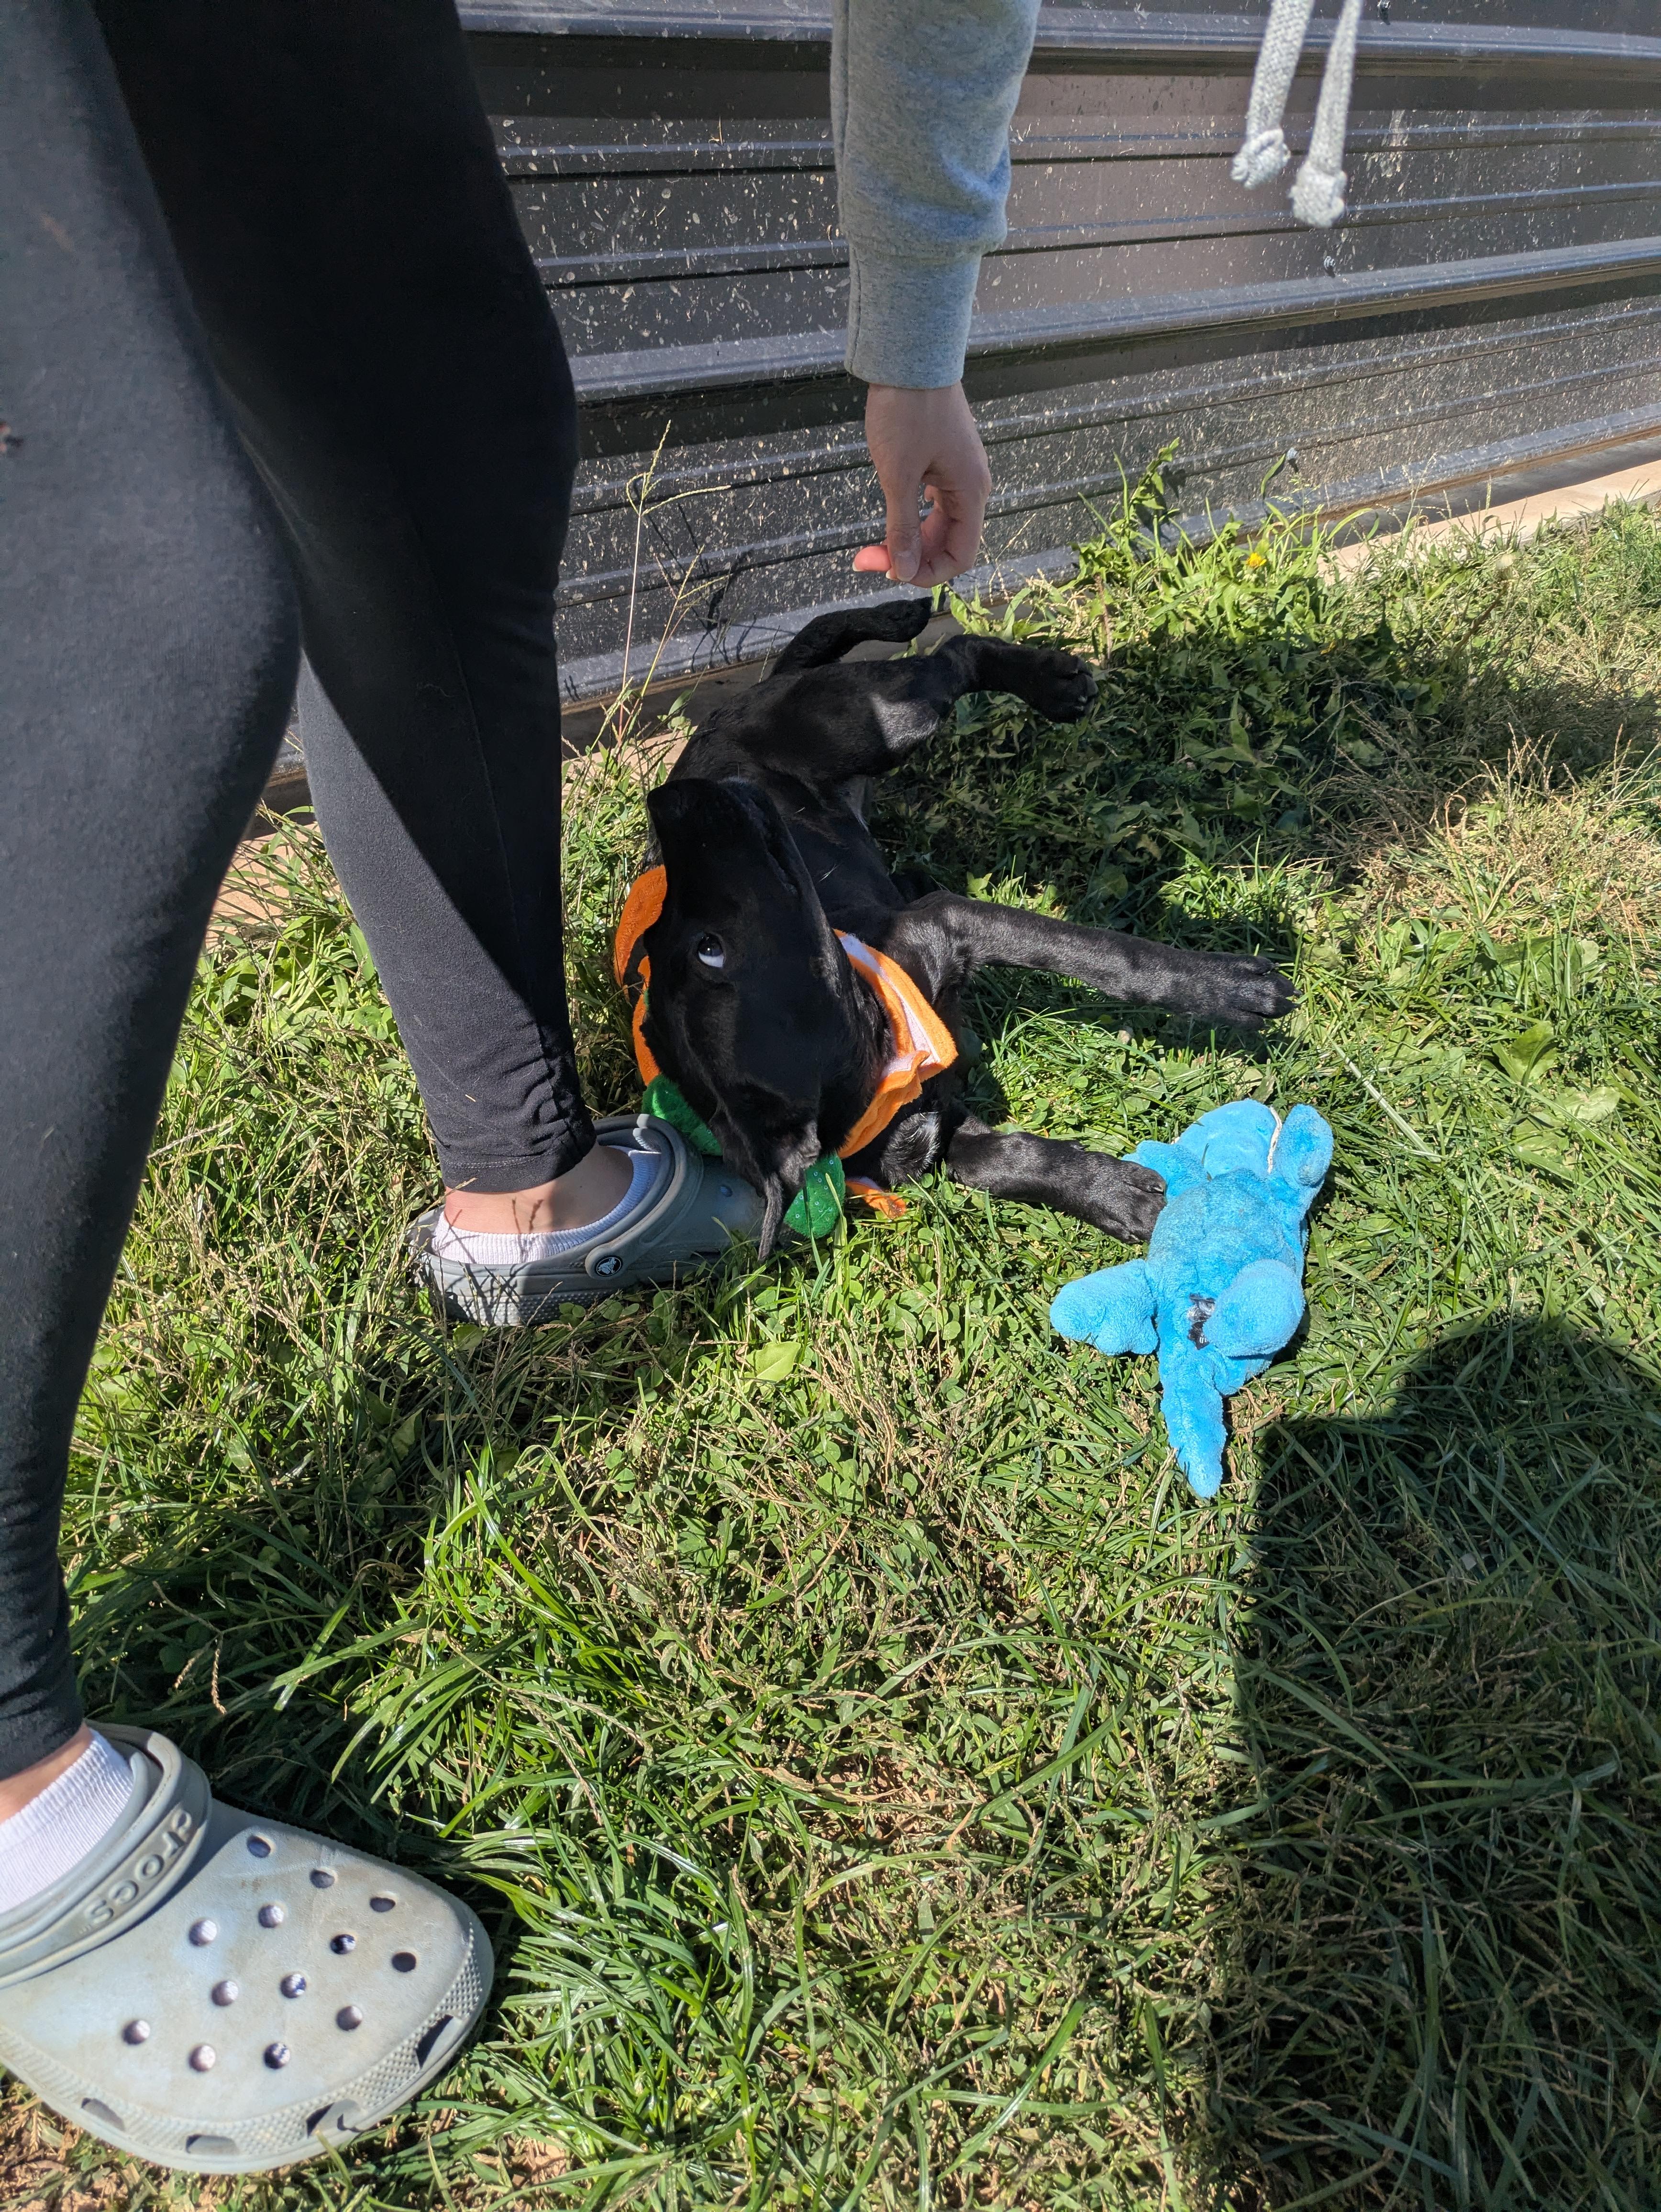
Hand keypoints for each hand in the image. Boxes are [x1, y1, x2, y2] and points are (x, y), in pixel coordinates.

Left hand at [853, 382, 990, 586]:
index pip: (960, 556)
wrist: (910, 354)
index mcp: (971, 492)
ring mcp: (958, 472)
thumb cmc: (907, 411)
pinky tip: (891, 514)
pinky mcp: (943, 460)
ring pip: (938, 524)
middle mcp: (972, 486)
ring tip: (873, 543)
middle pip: (947, 543)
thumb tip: (904, 571)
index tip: (890, 570)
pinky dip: (911, 517)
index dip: (927, 573)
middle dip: (910, 557)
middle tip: (866, 557)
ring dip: (908, 539)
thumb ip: (902, 527)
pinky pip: (933, 503)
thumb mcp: (899, 475)